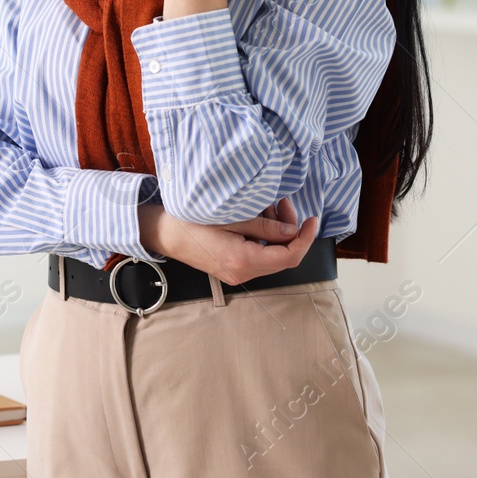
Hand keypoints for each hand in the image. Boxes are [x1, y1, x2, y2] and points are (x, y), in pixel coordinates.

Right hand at [137, 197, 320, 286]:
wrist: (164, 233)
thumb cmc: (191, 221)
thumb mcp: (231, 217)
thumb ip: (265, 227)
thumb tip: (293, 232)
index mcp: (243, 260)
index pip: (289, 256)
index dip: (305, 238)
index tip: (312, 219)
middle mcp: (243, 273)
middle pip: (282, 257)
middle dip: (289, 230)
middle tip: (282, 203)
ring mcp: (237, 274)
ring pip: (271, 256)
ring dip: (276, 233)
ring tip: (266, 207)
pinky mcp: (232, 269)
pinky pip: (259, 256)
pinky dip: (264, 238)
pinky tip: (256, 219)